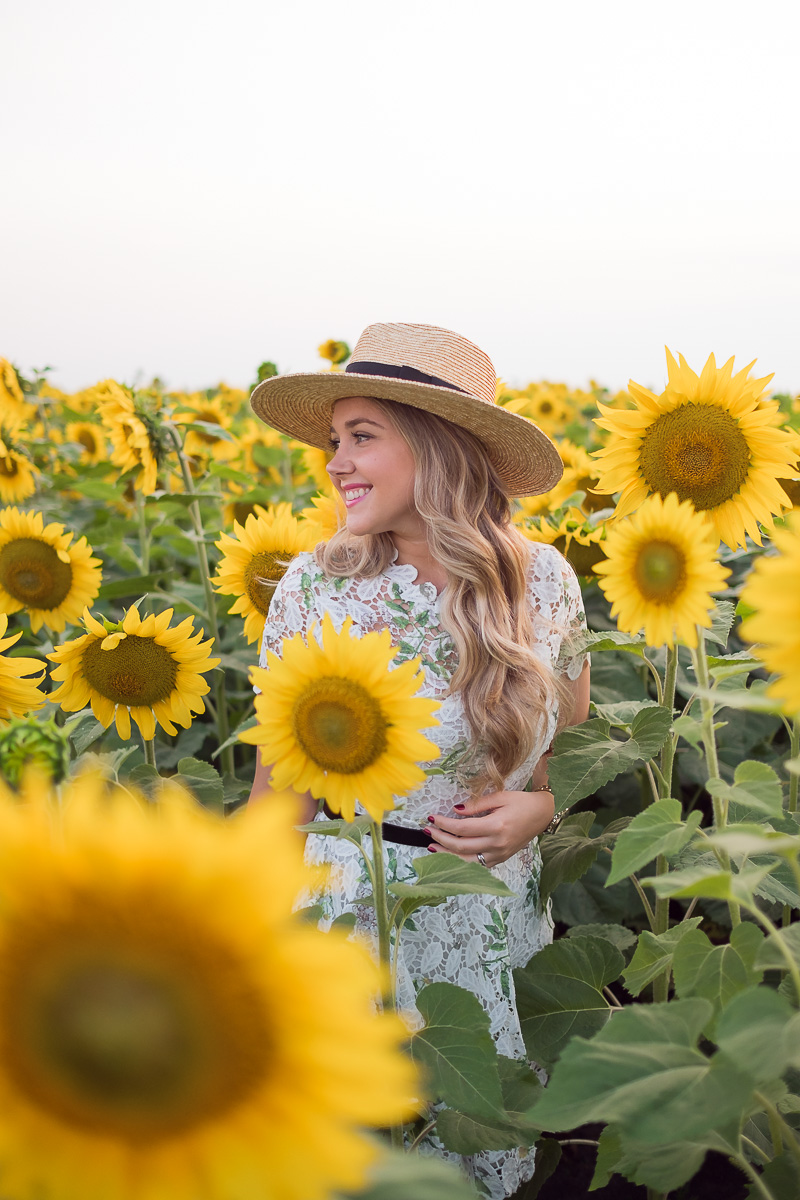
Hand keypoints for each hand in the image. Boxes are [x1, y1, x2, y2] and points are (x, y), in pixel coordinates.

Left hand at [424, 789, 555, 867]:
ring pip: (466, 861)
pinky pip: (477, 865)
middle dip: (440, 839)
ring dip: (446, 855)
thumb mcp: (500, 797)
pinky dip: (461, 861)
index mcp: (496, 826)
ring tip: (432, 846)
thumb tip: (456, 809)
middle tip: (427, 831)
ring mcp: (499, 855)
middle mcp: (497, 844)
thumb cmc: (521, 802)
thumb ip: (477, 804)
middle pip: (461, 847)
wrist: (542, 815)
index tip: (432, 818)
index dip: (444, 824)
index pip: (462, 829)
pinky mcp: (500, 860)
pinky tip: (450, 855)